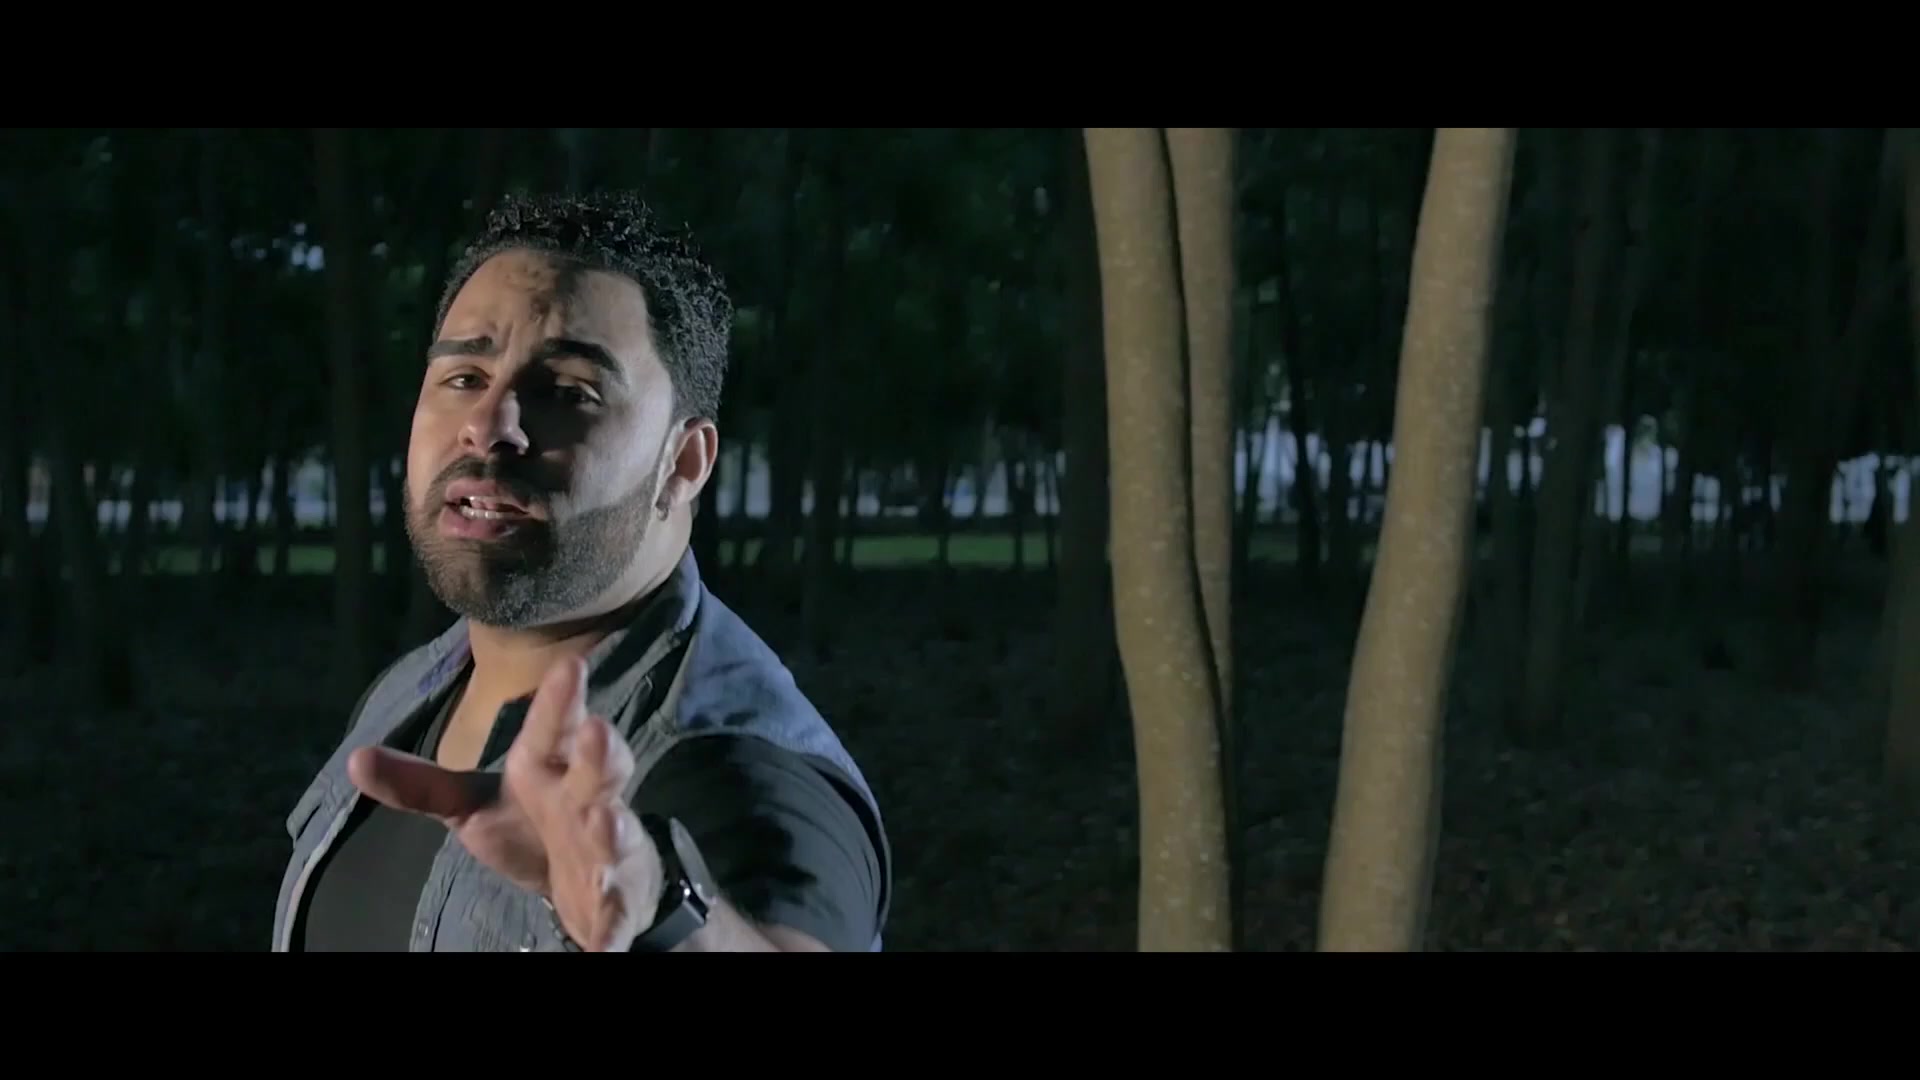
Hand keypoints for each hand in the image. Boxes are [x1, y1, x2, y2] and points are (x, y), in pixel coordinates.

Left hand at [346, 656, 663, 950]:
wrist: (594, 883)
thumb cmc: (532, 826)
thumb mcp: (473, 805)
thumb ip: (423, 786)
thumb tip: (354, 759)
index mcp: (550, 768)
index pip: (555, 728)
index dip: (561, 700)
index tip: (569, 666)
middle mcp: (586, 800)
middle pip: (598, 772)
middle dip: (601, 753)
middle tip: (598, 729)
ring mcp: (608, 850)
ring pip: (614, 834)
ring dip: (613, 828)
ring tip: (605, 821)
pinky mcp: (615, 901)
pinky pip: (615, 915)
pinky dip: (611, 929)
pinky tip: (603, 945)